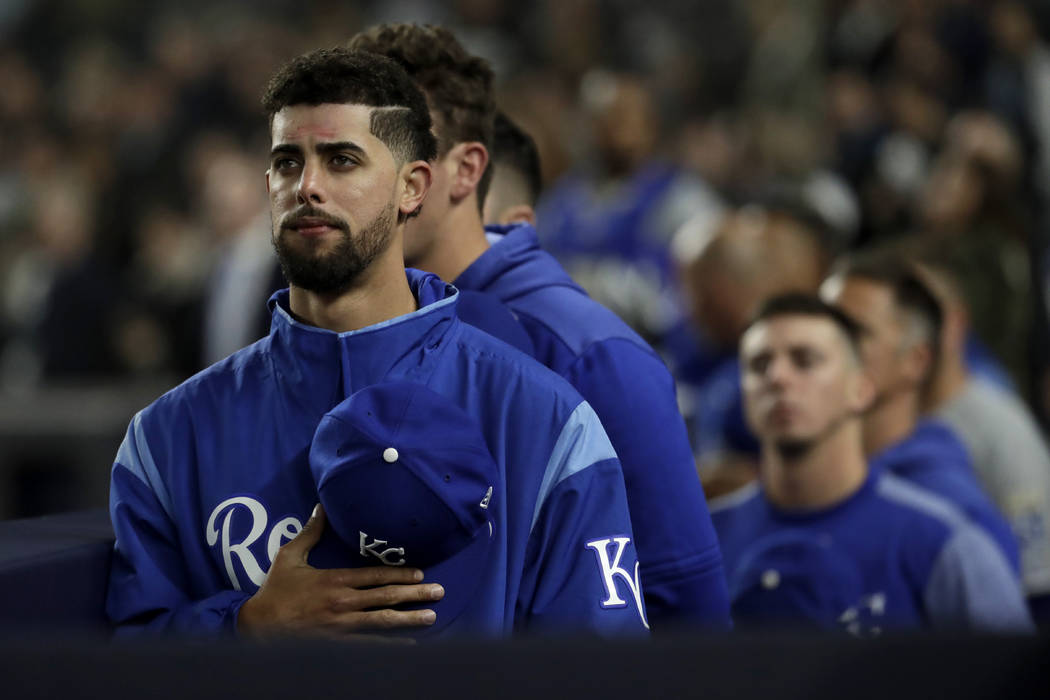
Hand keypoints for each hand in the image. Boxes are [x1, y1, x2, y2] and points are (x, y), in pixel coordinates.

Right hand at [237, 504, 444, 638]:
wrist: (256, 627)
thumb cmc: (275, 591)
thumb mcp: (289, 556)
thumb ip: (310, 532)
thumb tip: (321, 506)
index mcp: (334, 580)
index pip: (375, 576)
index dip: (400, 574)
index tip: (421, 573)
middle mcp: (343, 602)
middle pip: (385, 597)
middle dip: (415, 594)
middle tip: (439, 592)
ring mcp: (341, 625)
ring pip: (382, 621)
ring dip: (409, 618)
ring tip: (431, 617)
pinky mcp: (336, 644)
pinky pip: (369, 645)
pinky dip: (390, 645)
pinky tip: (409, 645)